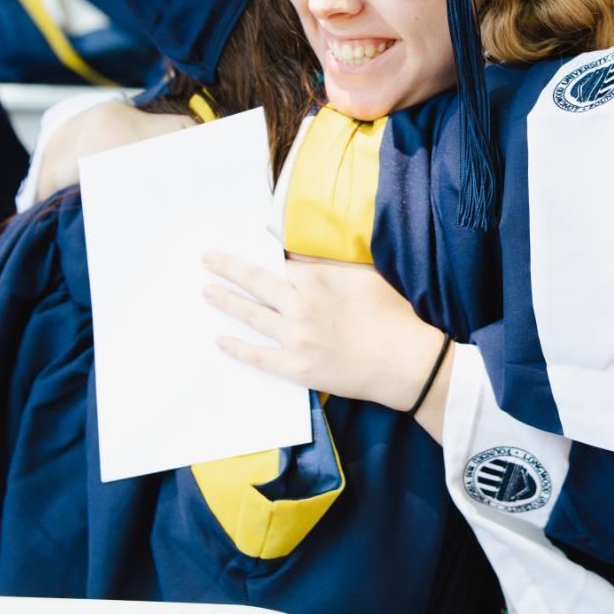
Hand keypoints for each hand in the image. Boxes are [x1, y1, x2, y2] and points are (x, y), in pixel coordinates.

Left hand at [202, 251, 445, 411]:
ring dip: (226, 302)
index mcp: (317, 280)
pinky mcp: (297, 368)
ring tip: (206, 291)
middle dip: (228, 268)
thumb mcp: (364, 277)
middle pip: (256, 281)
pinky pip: (259, 357)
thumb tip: (300, 254)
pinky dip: (238, 348)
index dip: (260, 253)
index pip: (281, 261)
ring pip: (251, 316)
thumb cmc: (391, 315)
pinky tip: (221, 339)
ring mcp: (296, 338)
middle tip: (206, 259)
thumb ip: (330, 264)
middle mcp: (300, 306)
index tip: (243, 244)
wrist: (407, 363)